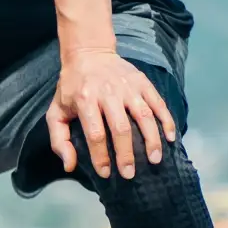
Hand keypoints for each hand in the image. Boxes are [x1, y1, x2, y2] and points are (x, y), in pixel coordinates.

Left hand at [48, 49, 176, 180]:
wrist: (89, 53)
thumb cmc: (72, 88)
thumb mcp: (57, 111)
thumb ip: (59, 139)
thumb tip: (69, 166)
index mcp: (84, 99)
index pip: (95, 133)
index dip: (101, 156)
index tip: (106, 173)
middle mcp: (108, 92)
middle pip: (121, 128)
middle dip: (126, 154)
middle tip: (130, 174)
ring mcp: (127, 86)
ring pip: (143, 116)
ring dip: (152, 140)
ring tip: (155, 160)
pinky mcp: (142, 82)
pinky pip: (158, 103)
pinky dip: (167, 121)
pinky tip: (171, 138)